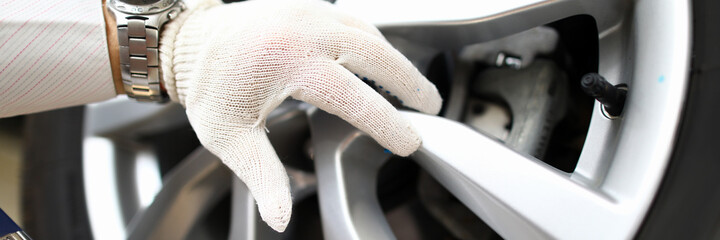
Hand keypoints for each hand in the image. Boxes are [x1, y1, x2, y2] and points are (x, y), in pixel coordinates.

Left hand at [159, 0, 441, 231]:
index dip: (387, 122)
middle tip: (431, 103)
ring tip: (415, 84)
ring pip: (369, 33)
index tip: (408, 141)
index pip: (353, 97)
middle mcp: (304, 31)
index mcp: (288, 62)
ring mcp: (308, 12)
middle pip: (376, 53)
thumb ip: (263, 174)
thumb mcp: (229, 137)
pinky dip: (375, 41)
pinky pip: (352, 20)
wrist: (188, 43)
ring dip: (396, 59)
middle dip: (409, 80)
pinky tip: (382, 58)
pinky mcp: (307, 6)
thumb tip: (282, 216)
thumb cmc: (209, 87)